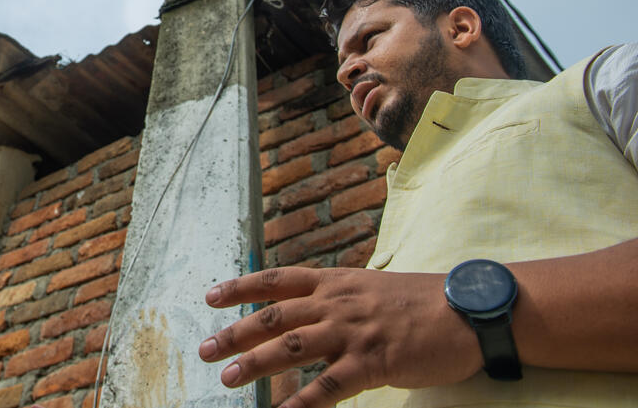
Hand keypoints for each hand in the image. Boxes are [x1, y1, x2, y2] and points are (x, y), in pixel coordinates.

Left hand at [197, 266, 480, 406]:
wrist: (470, 311)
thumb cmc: (424, 301)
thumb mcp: (372, 286)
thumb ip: (339, 296)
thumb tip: (312, 306)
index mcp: (335, 281)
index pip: (277, 280)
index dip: (241, 288)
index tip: (210, 297)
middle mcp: (337, 302)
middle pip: (274, 316)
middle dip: (235, 333)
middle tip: (205, 350)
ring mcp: (354, 331)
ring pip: (291, 347)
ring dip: (256, 364)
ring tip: (227, 379)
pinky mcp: (374, 362)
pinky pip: (330, 385)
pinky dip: (303, 402)